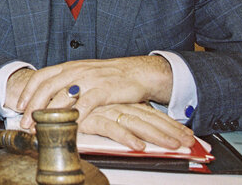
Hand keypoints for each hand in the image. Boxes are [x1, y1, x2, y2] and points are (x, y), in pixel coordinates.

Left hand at [11, 56, 172, 129]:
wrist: (136, 72)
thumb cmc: (108, 76)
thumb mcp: (83, 73)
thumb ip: (66, 81)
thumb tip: (47, 95)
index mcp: (69, 66)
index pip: (41, 76)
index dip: (28, 91)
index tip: (19, 105)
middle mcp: (75, 71)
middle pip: (47, 88)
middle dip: (33, 107)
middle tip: (25, 122)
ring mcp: (88, 80)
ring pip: (62, 97)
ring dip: (49, 115)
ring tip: (40, 128)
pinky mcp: (103, 91)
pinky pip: (85, 105)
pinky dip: (75, 117)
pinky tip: (68, 127)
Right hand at [80, 103, 194, 150]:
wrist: (53, 95)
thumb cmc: (77, 104)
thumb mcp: (103, 110)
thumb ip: (119, 118)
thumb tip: (139, 131)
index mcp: (120, 103)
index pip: (150, 114)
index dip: (170, 125)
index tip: (187, 135)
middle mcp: (115, 105)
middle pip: (148, 119)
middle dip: (170, 131)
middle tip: (188, 143)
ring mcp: (104, 111)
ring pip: (135, 123)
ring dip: (155, 135)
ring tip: (172, 145)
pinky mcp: (90, 119)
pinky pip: (111, 129)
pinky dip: (125, 137)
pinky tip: (138, 146)